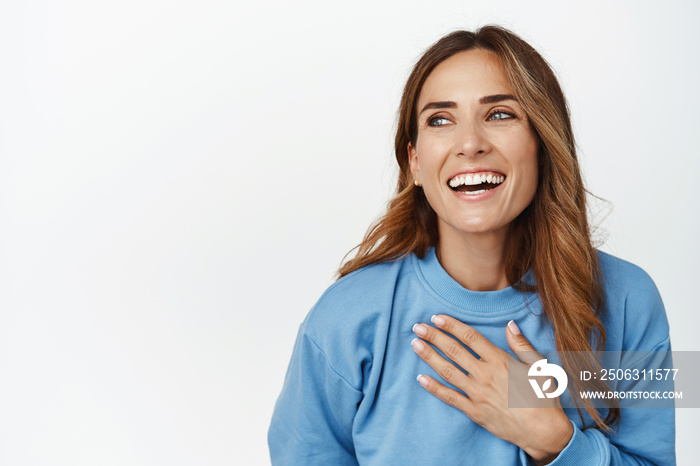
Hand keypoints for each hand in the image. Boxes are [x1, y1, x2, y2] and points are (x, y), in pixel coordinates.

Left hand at [411, 315, 572, 464]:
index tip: (437, 318)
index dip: (452, 326)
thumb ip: (521, 344)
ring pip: (448, 371)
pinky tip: (420, 378)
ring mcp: (477, 394)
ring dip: (429, 357)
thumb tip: (510, 325)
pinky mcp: (474, 411)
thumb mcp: (538, 366)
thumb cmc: (543, 397)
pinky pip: (449, 397)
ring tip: (415, 345)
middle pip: (454, 351)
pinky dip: (434, 388)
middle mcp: (485, 375)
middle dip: (434, 337)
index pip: (470, 338)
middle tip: (417, 327)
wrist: (543, 431)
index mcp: (500, 361)